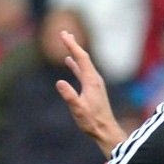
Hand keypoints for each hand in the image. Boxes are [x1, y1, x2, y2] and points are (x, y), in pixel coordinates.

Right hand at [54, 30, 126, 154]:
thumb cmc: (91, 121)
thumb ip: (69, 96)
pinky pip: (83, 71)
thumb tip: (59, 82)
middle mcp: (94, 79)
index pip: (81, 58)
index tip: (63, 35)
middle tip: (64, 33)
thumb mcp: (78, 109)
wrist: (105, 130)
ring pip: (83, 63)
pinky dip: (75, 64)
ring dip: (75, 52)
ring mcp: (94, 83)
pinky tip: (70, 62)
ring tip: (68, 42)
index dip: (72, 46)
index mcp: (91, 81)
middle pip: (83, 57)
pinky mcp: (92, 88)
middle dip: (73, 44)